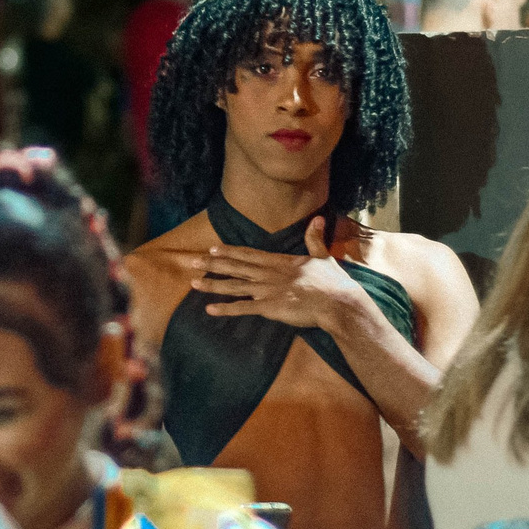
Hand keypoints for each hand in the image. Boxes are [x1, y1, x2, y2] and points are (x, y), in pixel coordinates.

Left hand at [177, 219, 365, 334]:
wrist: (338, 302)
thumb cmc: (333, 282)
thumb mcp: (322, 256)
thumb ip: (314, 239)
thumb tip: (317, 218)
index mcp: (279, 261)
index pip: (248, 254)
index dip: (229, 252)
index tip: (212, 248)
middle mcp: (268, 273)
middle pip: (235, 267)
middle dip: (211, 264)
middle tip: (190, 261)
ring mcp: (267, 290)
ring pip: (234, 286)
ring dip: (213, 284)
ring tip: (193, 282)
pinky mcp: (269, 307)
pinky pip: (243, 308)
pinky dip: (226, 309)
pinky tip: (210, 309)